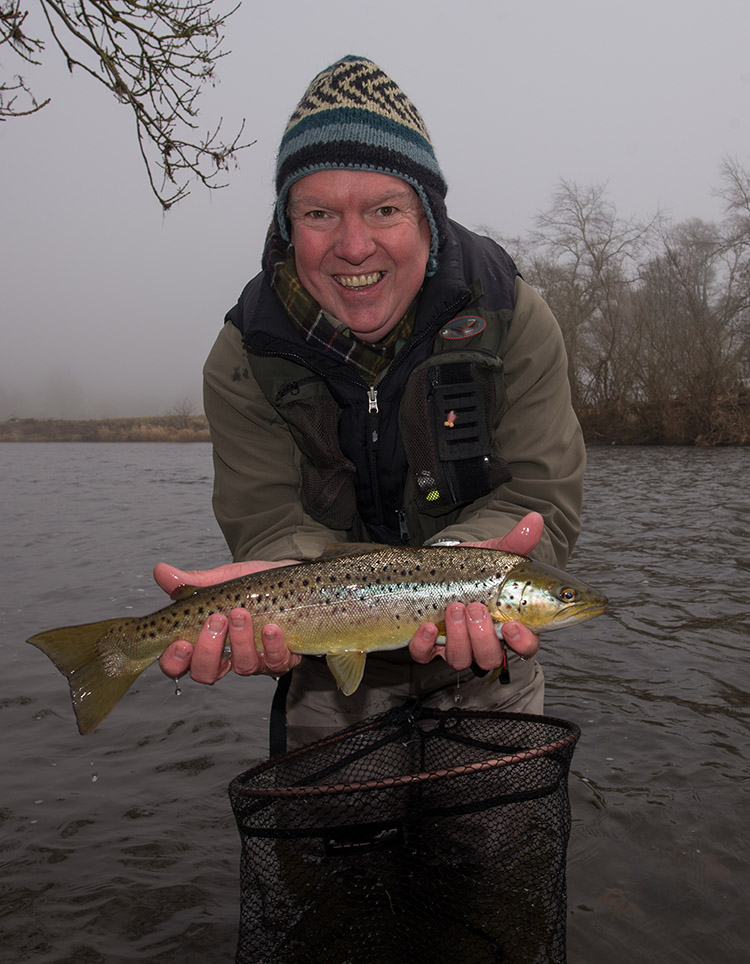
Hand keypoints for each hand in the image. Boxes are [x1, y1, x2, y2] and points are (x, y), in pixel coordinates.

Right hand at [155, 560, 302, 683]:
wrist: (288, 576)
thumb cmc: (252, 584)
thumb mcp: (220, 580)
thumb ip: (192, 582)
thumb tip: (160, 571)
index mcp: (203, 641)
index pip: (178, 665)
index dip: (175, 661)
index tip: (181, 642)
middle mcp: (226, 656)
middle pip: (206, 673)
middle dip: (208, 650)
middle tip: (216, 620)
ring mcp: (254, 660)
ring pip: (242, 667)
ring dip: (241, 642)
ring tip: (242, 613)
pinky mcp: (281, 657)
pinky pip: (276, 662)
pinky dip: (273, 646)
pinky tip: (272, 628)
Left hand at [409, 512, 542, 669]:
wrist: (441, 566)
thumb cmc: (474, 568)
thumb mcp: (495, 555)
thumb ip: (516, 542)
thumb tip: (535, 520)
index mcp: (509, 624)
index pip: (525, 647)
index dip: (522, 643)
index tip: (513, 626)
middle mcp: (484, 641)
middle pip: (490, 657)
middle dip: (482, 636)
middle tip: (475, 608)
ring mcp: (455, 644)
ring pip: (460, 659)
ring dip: (458, 637)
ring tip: (454, 608)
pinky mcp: (428, 644)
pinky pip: (425, 655)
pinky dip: (425, 645)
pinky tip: (427, 626)